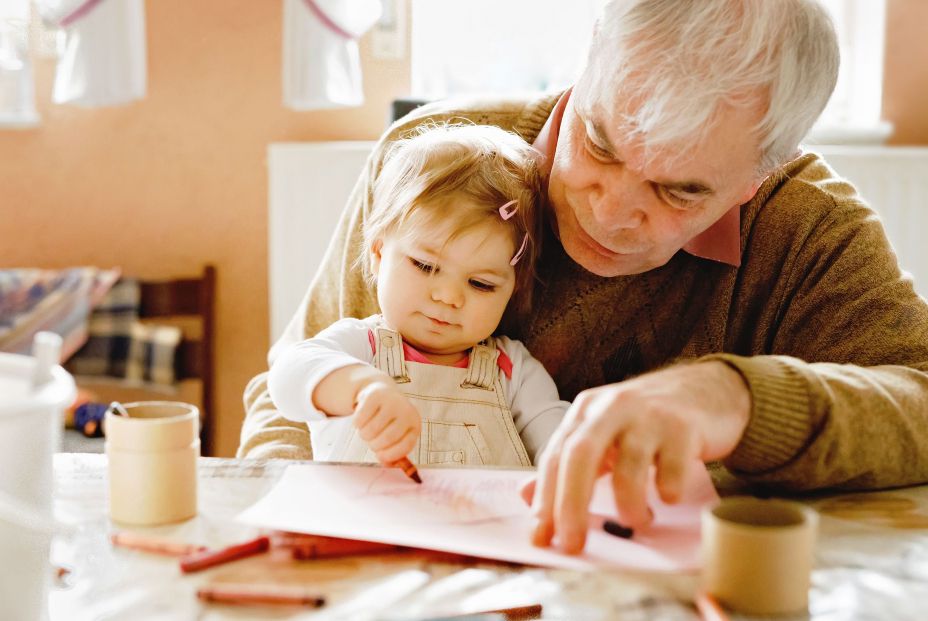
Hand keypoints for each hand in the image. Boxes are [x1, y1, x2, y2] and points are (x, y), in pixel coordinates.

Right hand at [353, 379, 420, 463]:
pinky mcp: (375, 395)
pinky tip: (361, 420)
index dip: (391, 455)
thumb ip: (393, 454)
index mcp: (414, 424)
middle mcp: (406, 411)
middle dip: (374, 445)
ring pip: (371, 430)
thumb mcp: (397, 435)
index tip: (380, 457)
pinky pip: (360, 419)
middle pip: (387, 438)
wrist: (382, 393)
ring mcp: (391, 401)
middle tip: (371, 442)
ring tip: (366, 431)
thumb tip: (387, 464)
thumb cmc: (389, 421)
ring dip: (364, 436)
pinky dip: (357, 424)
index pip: (406, 445)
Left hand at [528, 361, 750, 553]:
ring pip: (628, 464)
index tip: (540, 535)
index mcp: (586, 411)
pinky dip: (667, 490)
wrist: (706, 388)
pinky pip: (671, 467)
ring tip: (635, 521)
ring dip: (628, 504)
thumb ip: (567, 463)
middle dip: (571, 503)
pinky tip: (666, 498)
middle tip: (572, 543)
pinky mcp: (684, 426)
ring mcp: (649, 415)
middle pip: (581, 455)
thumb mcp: (602, 433)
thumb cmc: (646, 419)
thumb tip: (526, 497)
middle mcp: (612, 408)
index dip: (544, 497)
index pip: (555, 455)